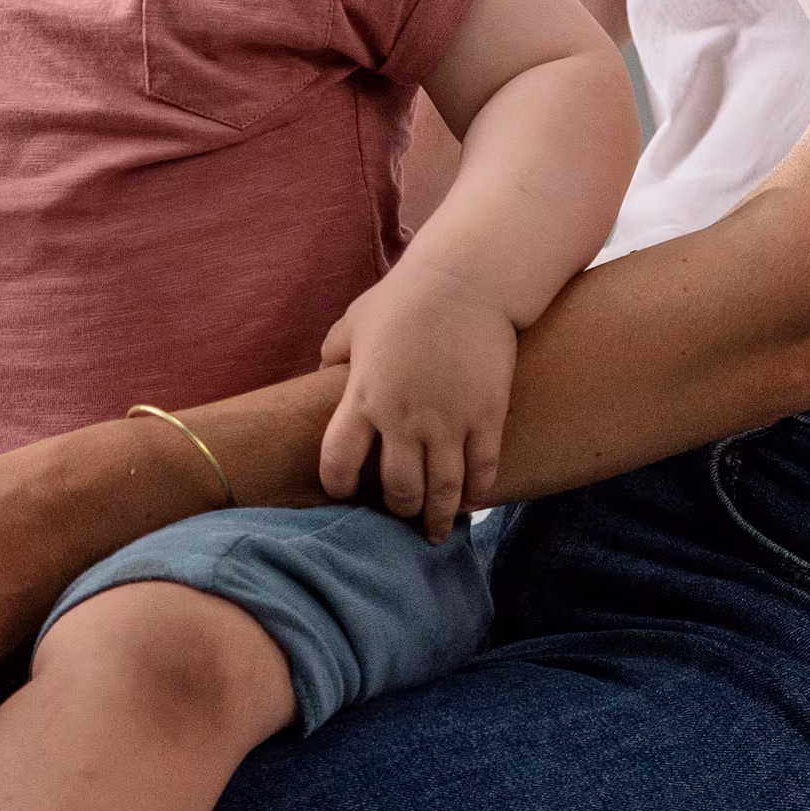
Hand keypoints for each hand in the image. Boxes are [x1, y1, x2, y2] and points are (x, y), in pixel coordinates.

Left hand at [317, 259, 517, 541]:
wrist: (466, 280)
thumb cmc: (404, 297)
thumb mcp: (355, 320)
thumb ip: (335, 351)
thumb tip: (322, 373)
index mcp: (363, 397)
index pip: (338, 462)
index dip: (338, 486)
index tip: (344, 493)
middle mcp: (403, 419)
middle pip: (397, 489)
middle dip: (398, 508)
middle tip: (402, 513)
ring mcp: (448, 422)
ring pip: (441, 491)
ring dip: (437, 517)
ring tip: (435, 530)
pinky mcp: (487, 417)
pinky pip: (482, 471)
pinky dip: (475, 494)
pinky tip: (469, 503)